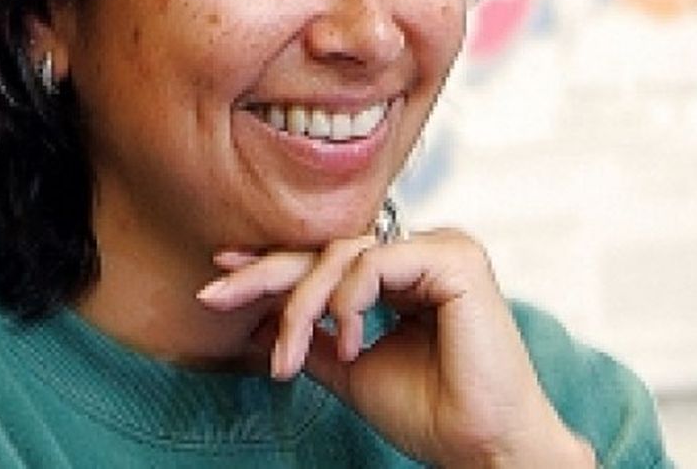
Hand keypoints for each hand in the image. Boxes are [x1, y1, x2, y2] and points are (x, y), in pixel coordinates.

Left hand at [196, 228, 595, 467]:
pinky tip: (348, 341)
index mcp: (405, 275)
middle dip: (266, 275)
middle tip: (215, 296)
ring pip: (343, 254)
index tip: (220, 276)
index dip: (273, 265)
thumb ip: (313, 338)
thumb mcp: (351, 368)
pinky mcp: (454, 257)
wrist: (481, 447)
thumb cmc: (431, 413)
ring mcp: (441, 249)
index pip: (329, 259)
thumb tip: (256, 319)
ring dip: (304, 305)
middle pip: (328, 249)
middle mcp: (423, 253)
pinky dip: (347, 301)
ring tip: (289, 359)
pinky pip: (374, 262)